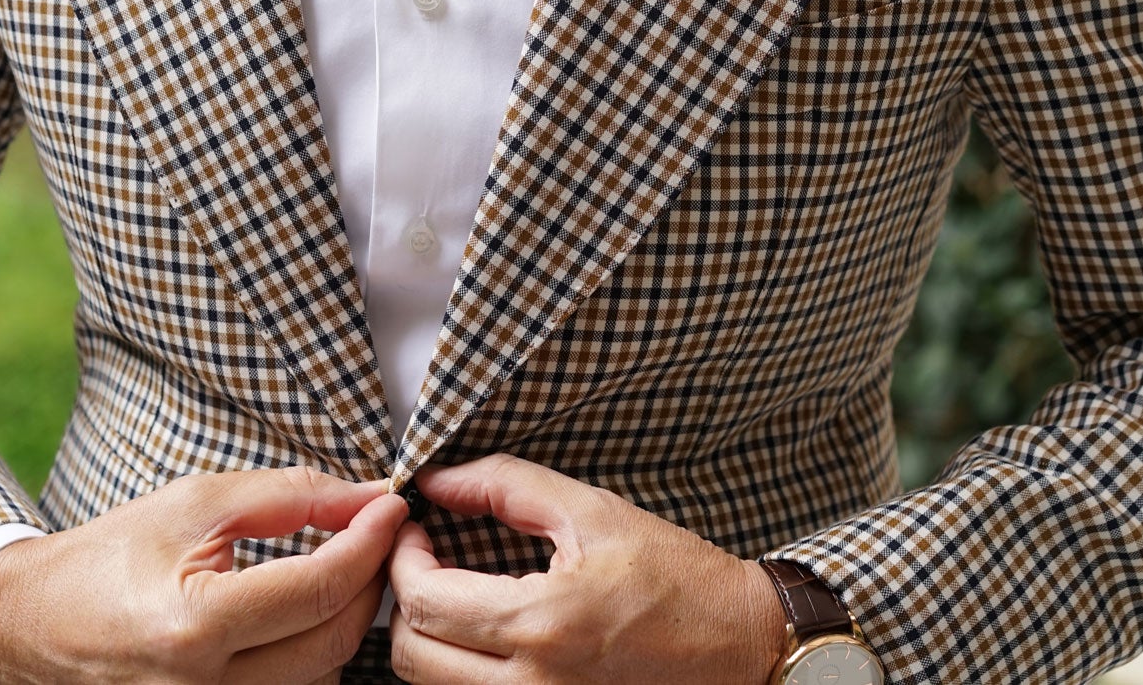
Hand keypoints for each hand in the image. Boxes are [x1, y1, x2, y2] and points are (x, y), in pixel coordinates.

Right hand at [0, 466, 406, 683]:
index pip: (319, 588)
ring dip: (341, 621)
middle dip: (369, 580)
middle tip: (376, 535)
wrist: (32, 625)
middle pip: (334, 641)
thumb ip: (288, 497)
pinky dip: (310, 654)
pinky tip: (298, 616)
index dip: (369, 541)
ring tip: (331, 571)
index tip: (390, 506)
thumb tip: (366, 496)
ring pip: (323, 676)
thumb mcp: (195, 505)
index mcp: (194, 627)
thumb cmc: (110, 558)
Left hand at [386, 454, 786, 682]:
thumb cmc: (675, 576)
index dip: (402, 559)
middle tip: (429, 562)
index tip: (417, 531)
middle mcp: (534, 683)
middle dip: (406, 602)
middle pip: (412, 656)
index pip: (424, 601)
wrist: (740, 642)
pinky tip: (483, 635)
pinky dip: (459, 671)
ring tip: (455, 596)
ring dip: (429, 639)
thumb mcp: (591, 511)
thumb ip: (504, 486)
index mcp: (542, 623)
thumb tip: (437, 479)